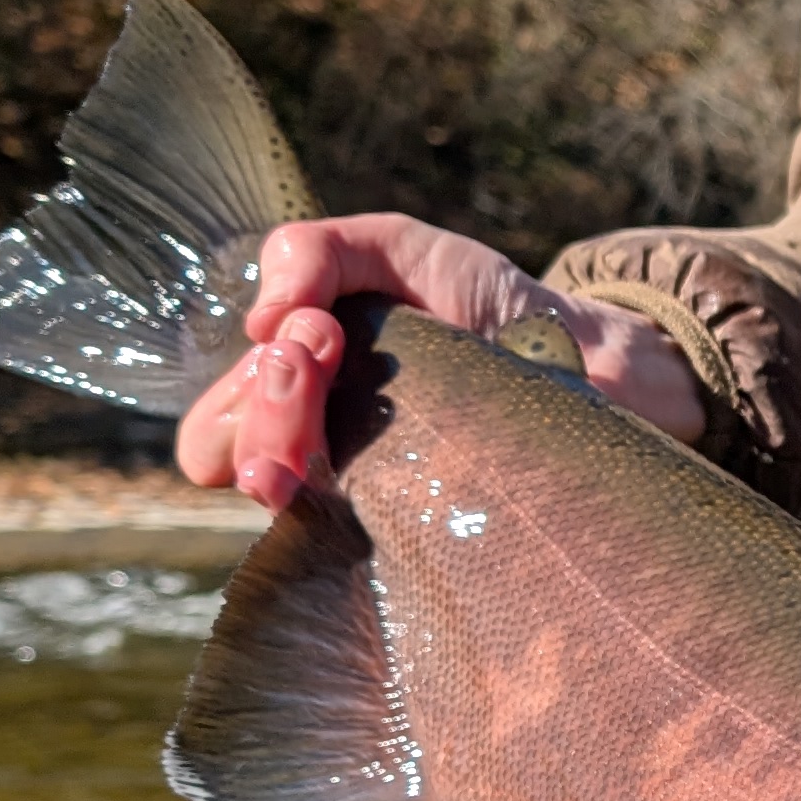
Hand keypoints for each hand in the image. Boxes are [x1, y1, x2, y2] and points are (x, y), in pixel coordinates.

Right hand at [172, 214, 707, 508]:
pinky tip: (385, 473)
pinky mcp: (416, 543)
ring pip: (279, 507)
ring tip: (334, 412)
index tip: (318, 333)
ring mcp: (362, 508)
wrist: (587, 359)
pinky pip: (348, 551)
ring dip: (289, 446)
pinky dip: (350, 502)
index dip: (247, 386)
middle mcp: (315, 463)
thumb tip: (262, 319)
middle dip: (263, 409)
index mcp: (295, 402)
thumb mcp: (398, 250)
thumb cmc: (485, 306)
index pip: (214, 431)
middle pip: (228, 466)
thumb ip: (319, 252)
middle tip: (322, 358)